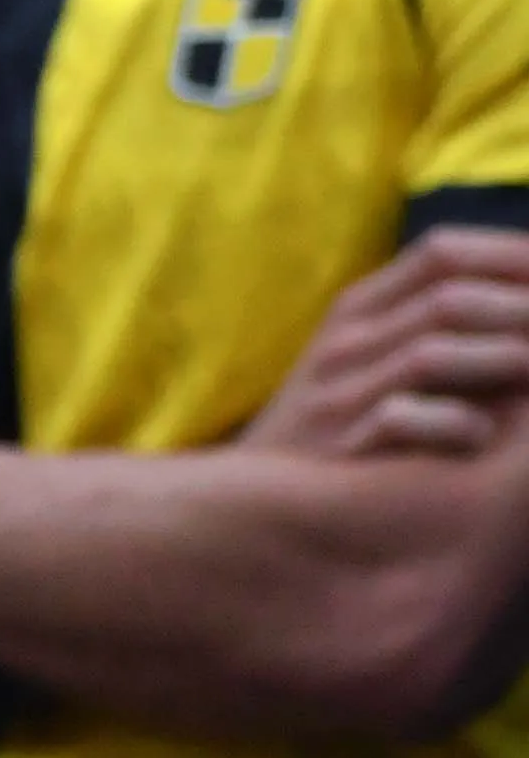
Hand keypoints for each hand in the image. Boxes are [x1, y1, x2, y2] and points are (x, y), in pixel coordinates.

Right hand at [247, 228, 528, 463]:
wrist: (256, 504)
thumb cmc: (338, 430)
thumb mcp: (369, 359)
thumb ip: (430, 321)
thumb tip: (520, 301)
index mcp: (358, 308)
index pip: (442, 253)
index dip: (513, 258)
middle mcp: (345, 343)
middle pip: (449, 298)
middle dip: (525, 309)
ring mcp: (336, 395)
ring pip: (430, 352)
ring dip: (505, 359)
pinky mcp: (336, 450)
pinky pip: (406, 421)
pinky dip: (459, 423)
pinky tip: (486, 436)